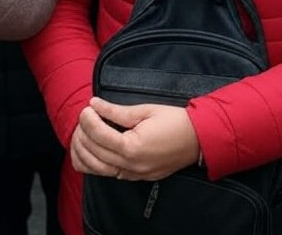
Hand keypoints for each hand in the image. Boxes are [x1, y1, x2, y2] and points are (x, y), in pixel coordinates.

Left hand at [70, 97, 199, 180]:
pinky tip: (93, 150)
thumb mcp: (145, 110)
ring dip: (85, 152)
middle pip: (94, 153)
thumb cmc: (174, 120)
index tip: (87, 107)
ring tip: (84, 133)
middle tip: (84, 117)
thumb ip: (117, 111)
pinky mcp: (137, 178)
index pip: (99, 135)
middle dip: (84, 134)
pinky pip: (109, 174)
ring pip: (97, 169)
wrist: (198, 139)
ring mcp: (134, 175)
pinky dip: (95, 164)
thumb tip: (94, 104)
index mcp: (133, 147)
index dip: (89, 120)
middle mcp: (131, 166)